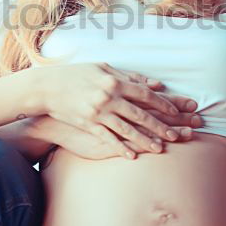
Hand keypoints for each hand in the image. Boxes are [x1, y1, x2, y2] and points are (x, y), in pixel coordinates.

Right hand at [31, 62, 199, 158]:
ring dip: (145, 140)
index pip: (145, 94)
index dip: (163, 104)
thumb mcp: (103, 68)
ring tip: (160, 149)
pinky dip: (120, 148)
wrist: (47, 87)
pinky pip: (108, 138)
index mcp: (114, 81)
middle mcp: (109, 97)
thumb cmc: (77, 75)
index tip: (177, 112)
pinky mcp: (88, 124)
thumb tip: (154, 84)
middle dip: (161, 126)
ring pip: (127, 129)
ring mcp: (98, 112)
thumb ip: (129, 76)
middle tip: (178, 135)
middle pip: (141, 114)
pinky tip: (132, 156)